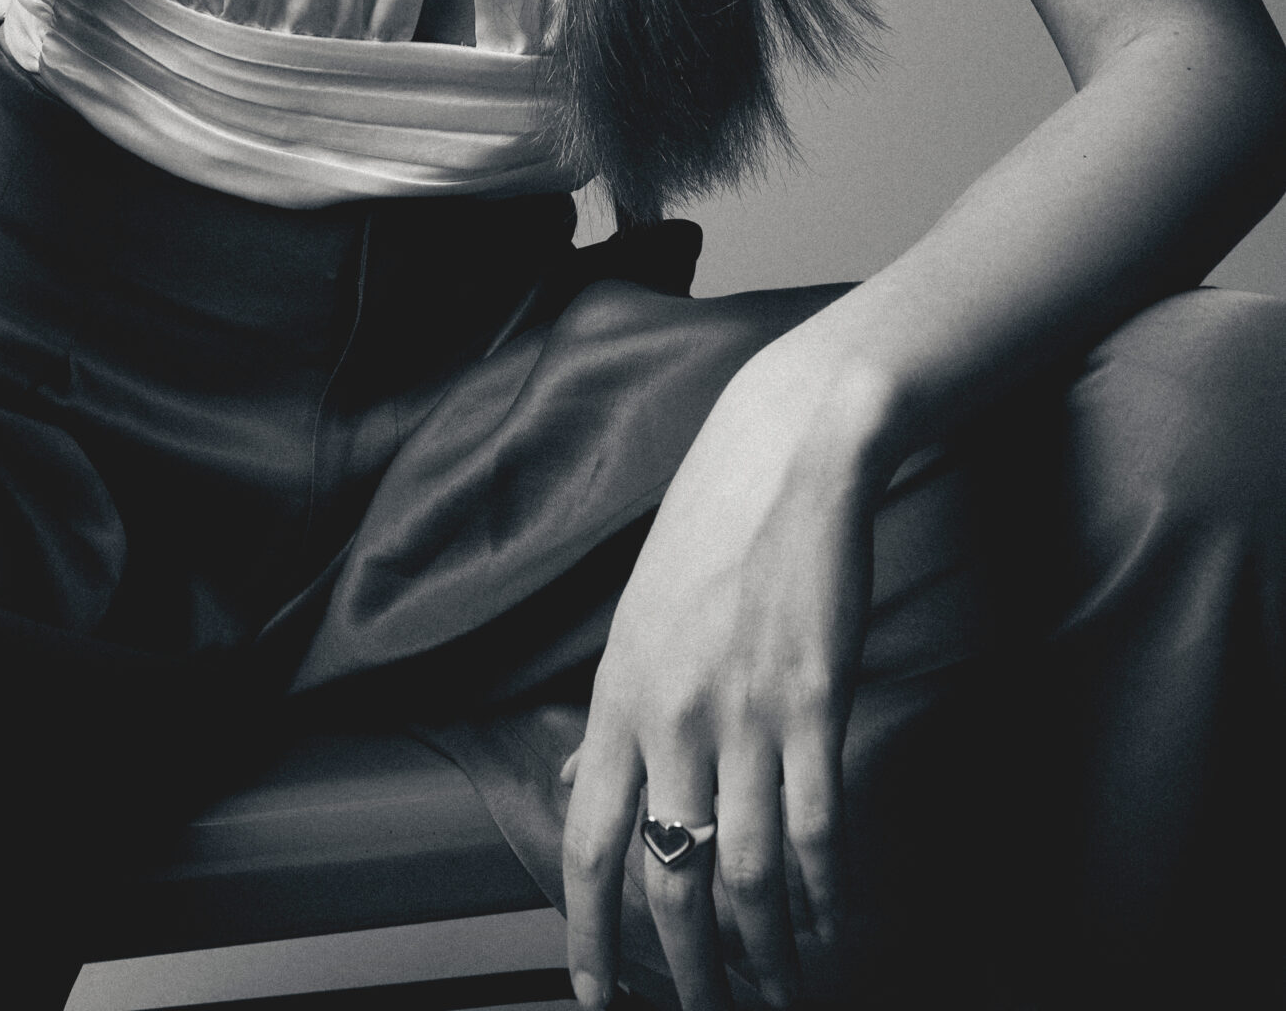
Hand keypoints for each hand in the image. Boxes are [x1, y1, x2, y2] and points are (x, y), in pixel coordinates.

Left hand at [560, 337, 888, 1008]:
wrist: (790, 454)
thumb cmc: (712, 536)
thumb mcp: (638, 619)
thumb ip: (612, 712)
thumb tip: (578, 776)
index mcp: (619, 694)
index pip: (588, 840)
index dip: (589, 932)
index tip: (596, 997)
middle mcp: (672, 712)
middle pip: (669, 880)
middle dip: (687, 971)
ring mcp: (745, 710)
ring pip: (747, 873)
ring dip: (765, 955)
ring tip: (781, 997)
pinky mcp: (816, 701)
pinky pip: (818, 828)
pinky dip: (826, 896)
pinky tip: (832, 931)